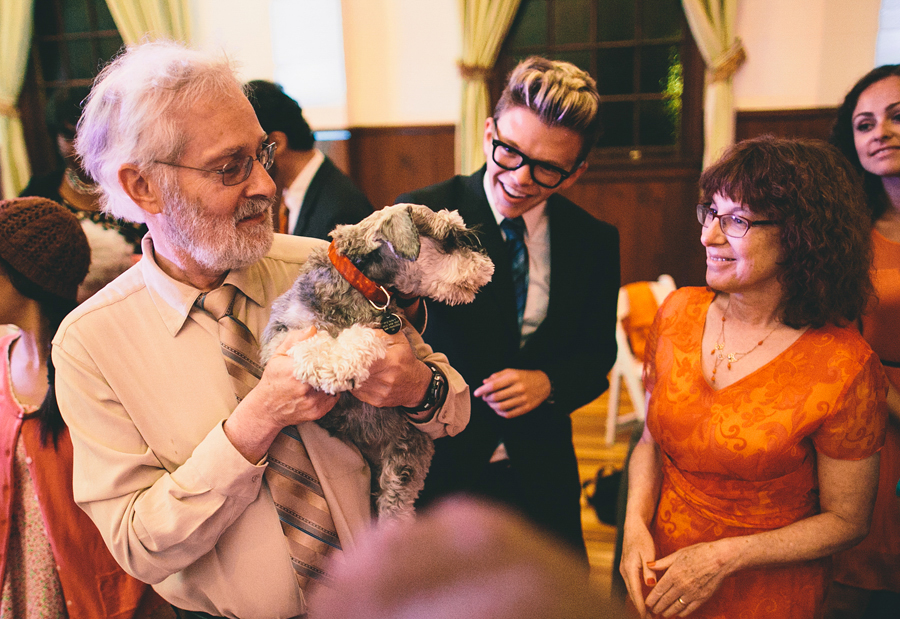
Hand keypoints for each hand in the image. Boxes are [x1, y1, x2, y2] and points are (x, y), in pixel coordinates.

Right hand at [225, 327, 338, 462]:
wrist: (267, 409)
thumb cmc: (273, 380)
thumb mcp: (278, 356)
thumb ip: (295, 340)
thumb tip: (312, 329)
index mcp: (294, 370)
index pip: (322, 357)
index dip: (329, 354)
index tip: (330, 351)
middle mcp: (305, 387)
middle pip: (331, 371)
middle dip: (332, 366)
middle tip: (332, 362)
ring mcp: (313, 401)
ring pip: (335, 384)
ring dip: (333, 378)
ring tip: (326, 374)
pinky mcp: (319, 411)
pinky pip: (334, 397)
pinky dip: (332, 390)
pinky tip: (323, 387)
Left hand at [351, 329, 430, 407]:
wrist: (417, 385)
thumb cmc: (406, 361)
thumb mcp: (399, 341)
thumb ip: (381, 334)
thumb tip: (362, 333)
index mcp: (391, 361)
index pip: (363, 358)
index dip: (352, 354)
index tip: (345, 351)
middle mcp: (386, 378)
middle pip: (356, 371)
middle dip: (348, 365)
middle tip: (342, 359)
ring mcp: (381, 392)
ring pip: (355, 383)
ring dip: (350, 376)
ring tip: (349, 369)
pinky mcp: (377, 401)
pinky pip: (358, 393)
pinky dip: (355, 385)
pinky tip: (358, 379)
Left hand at [472, 369, 550, 417]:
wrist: (544, 383)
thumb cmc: (524, 376)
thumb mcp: (511, 371)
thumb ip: (497, 376)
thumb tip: (484, 382)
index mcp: (514, 377)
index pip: (494, 385)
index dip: (482, 390)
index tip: (476, 393)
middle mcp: (519, 388)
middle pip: (496, 397)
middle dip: (486, 398)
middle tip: (484, 397)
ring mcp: (523, 399)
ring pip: (501, 407)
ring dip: (492, 406)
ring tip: (490, 403)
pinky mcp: (526, 408)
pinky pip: (509, 414)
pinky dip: (500, 413)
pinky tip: (498, 409)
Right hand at [619, 521, 657, 617]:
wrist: (633, 527)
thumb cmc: (642, 538)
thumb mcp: (648, 553)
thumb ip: (649, 569)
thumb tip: (650, 585)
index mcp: (630, 569)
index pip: (635, 592)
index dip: (641, 606)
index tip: (647, 617)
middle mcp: (624, 571)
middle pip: (632, 594)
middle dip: (640, 608)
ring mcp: (624, 570)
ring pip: (631, 591)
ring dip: (639, 602)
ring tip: (650, 613)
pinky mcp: (626, 569)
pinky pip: (631, 585)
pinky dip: (637, 594)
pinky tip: (645, 599)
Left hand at [644, 540, 734, 616]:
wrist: (721, 559)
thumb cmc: (699, 553)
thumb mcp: (678, 554)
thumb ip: (662, 562)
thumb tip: (648, 565)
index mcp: (674, 574)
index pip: (658, 591)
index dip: (651, 599)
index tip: (646, 603)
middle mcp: (681, 586)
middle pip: (665, 601)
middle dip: (657, 607)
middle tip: (652, 611)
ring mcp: (692, 593)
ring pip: (676, 607)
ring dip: (668, 612)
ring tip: (662, 614)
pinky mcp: (702, 598)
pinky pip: (689, 609)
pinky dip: (682, 612)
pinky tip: (678, 613)